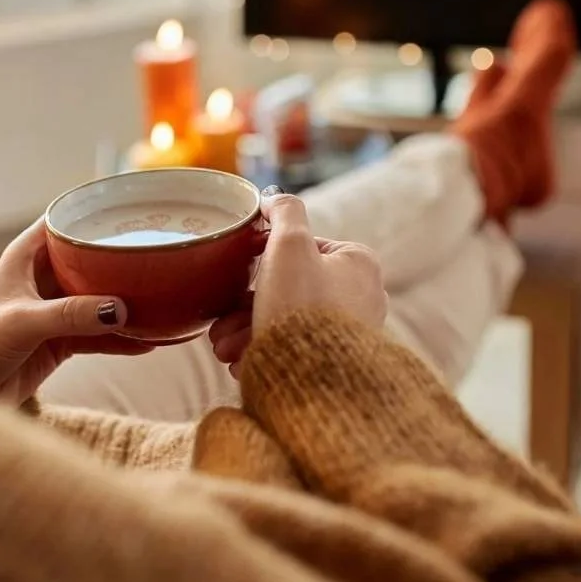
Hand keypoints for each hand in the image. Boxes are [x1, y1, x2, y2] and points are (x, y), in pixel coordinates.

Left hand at [0, 218, 153, 403]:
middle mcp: (42, 278)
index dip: (93, 213)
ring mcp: (54, 309)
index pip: (63, 222)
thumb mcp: (22, 322)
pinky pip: (99, 335)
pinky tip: (151, 342)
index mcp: (26, 257)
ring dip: (127, 302)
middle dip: (121, 259)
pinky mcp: (60, 340)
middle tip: (158, 254)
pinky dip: (122, 339)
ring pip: (99, 298)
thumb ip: (69, 314)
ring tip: (163, 301)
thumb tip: (119, 309)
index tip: (129, 210)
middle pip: (90, 259)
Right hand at [209, 190, 387, 376]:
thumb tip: (272, 198)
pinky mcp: (336, 365)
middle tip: (219, 327)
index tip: (237, 280)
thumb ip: (284, 212)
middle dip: (243, 309)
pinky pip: (292, 351)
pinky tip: (242, 364)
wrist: (316, 383)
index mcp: (359, 263)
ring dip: (244, 332)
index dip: (261, 263)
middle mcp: (362, 297)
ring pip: (284, 321)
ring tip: (224, 351)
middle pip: (286, 290)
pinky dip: (262, 354)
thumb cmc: (304, 310)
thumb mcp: (289, 245)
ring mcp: (349, 334)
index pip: (301, 250)